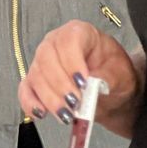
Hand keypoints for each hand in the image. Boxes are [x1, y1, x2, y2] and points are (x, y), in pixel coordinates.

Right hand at [18, 20, 141, 137]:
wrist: (111, 91)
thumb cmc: (115, 74)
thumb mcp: (120, 73)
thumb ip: (107, 77)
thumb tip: (94, 86)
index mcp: (79, 33)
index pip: (69, 40)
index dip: (72, 61)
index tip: (82, 83)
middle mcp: (55, 43)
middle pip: (47, 58)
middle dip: (60, 83)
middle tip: (75, 102)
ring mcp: (42, 61)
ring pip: (36, 76)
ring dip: (49, 97)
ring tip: (66, 114)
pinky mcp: (35, 80)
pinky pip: (26, 89)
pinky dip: (30, 102)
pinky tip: (41, 113)